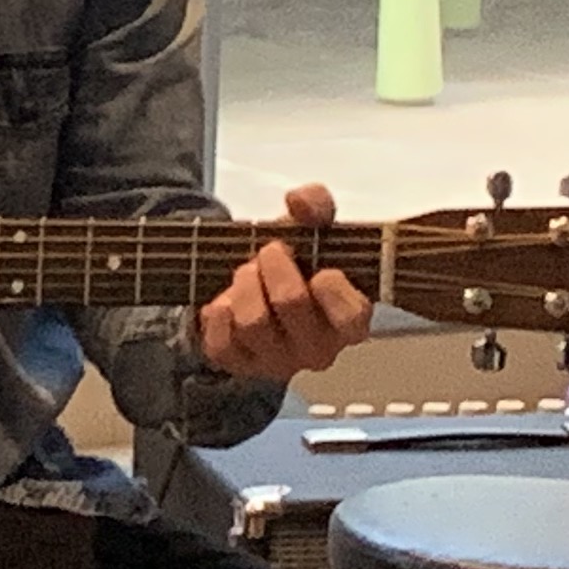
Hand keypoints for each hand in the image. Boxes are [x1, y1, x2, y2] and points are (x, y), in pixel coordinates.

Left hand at [195, 184, 371, 380]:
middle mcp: (319, 350)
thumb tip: (301, 200)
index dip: (329, 282)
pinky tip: (228, 302)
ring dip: (244, 285)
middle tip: (268, 253)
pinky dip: (217, 313)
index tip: (317, 266)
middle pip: (291, 302)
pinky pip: (220, 343)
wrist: (258, 289)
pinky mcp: (241, 368)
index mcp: (350, 321)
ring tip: (247, 273)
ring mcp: (280, 364)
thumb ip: (317, 206)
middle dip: (272, 265)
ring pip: (253, 322)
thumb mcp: (311, 229)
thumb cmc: (297, 265)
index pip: (350, 313)